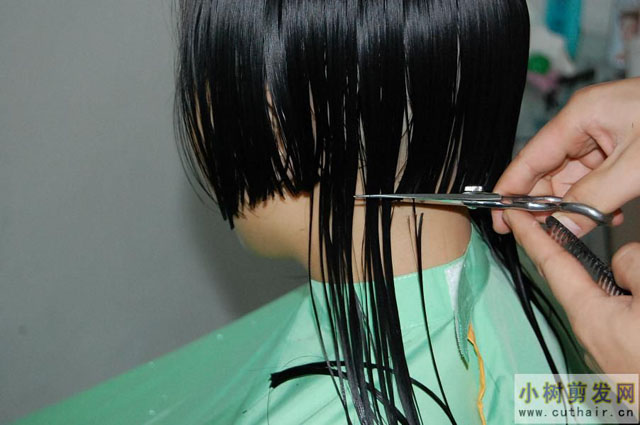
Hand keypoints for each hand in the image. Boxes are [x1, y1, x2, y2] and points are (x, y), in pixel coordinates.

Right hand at [493, 78, 639, 236]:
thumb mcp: (636, 167)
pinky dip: (595, 201)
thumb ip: (593, 199)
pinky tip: (604, 215)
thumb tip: (562, 228)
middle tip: (533, 234)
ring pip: (571, 179)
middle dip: (542, 202)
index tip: (499, 217)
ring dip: (573, 206)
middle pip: (548, 170)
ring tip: (575, 228)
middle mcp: (587, 125)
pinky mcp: (620, 150)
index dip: (511, 189)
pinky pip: (594, 180)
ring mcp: (604, 137)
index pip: (531, 157)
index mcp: (581, 116)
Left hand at [503, 209, 639, 373]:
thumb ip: (633, 266)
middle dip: (566, 253)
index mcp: (591, 316)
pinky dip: (627, 305)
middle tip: (560, 229)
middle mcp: (592, 335)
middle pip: (575, 280)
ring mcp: (608, 352)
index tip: (514, 213)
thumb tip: (623, 260)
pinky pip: (620, 320)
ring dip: (614, 283)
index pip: (551, 263)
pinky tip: (638, 308)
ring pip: (604, 300)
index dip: (532, 233)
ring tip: (633, 287)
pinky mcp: (625, 363)